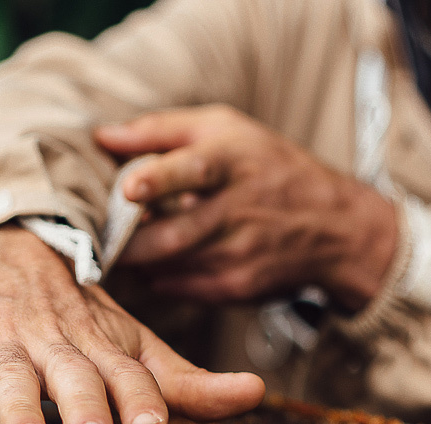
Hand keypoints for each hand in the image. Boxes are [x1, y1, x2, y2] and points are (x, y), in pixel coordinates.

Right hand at [0, 225, 265, 423]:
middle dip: (83, 407)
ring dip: (19, 411)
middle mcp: (58, 346)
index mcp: (105, 348)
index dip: (138, 399)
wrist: (9, 246)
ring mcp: (6, 347)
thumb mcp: (136, 346)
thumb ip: (189, 384)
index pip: (127, 375)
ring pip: (12, 379)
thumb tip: (258, 393)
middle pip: (73, 377)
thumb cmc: (82, 320)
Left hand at [95, 105, 397, 311]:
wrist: (336, 227)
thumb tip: (102, 137)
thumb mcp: (226, 130)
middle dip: (128, 240)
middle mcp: (237, 211)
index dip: (160, 178)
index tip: (129, 188)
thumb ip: (161, 130)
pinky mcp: (236, 287)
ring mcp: (238, 254)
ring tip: (113, 245)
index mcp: (233, 162)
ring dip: (135, 258)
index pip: (195, 169)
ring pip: (169, 263)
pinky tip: (150, 262)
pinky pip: (178, 286)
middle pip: (173, 233)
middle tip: (94, 235)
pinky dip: (156, 275)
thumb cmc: (269, 167)